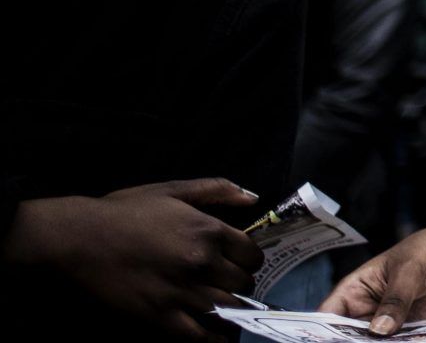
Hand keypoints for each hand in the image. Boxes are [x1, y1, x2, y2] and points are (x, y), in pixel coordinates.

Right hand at [1, 180, 261, 338]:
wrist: (79, 239)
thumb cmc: (125, 211)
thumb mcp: (173, 190)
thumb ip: (217, 189)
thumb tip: (253, 198)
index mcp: (209, 231)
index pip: (252, 255)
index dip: (249, 259)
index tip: (239, 261)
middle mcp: (201, 263)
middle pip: (242, 283)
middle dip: (240, 283)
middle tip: (229, 283)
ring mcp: (181, 292)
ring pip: (227, 310)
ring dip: (232, 310)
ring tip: (227, 308)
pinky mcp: (158, 316)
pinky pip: (198, 335)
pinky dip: (214, 338)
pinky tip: (218, 336)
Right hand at [322, 222, 425, 333]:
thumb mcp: (411, 269)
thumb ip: (396, 298)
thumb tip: (379, 330)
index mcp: (354, 292)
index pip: (327, 316)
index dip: (320, 333)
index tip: (327, 341)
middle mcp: (365, 314)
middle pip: (347, 338)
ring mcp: (386, 328)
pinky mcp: (407, 336)